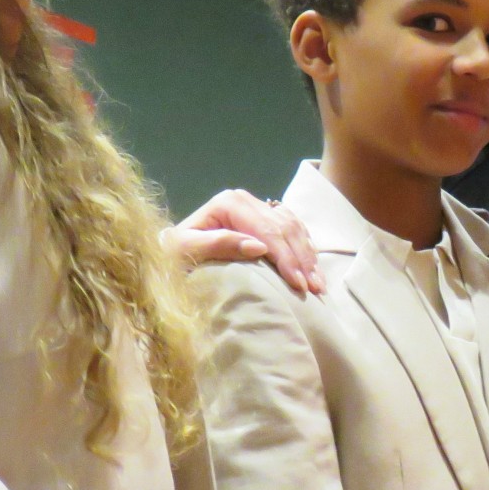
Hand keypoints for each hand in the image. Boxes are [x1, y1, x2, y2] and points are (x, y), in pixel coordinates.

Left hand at [164, 188, 322, 295]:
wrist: (170, 252)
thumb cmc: (173, 254)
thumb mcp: (186, 250)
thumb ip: (218, 245)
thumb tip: (258, 248)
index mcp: (230, 202)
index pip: (267, 230)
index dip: (285, 257)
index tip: (298, 284)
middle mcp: (247, 200)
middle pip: (284, 228)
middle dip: (301, 260)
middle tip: (314, 289)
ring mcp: (259, 207)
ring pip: (294, 228)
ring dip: (308, 257)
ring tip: (318, 285)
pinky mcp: (266, 218)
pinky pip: (295, 230)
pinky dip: (306, 250)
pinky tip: (314, 270)